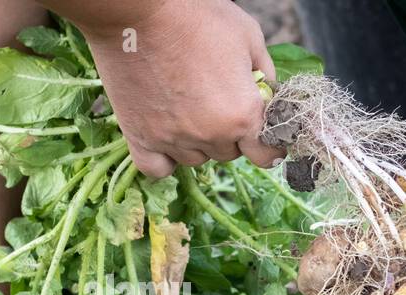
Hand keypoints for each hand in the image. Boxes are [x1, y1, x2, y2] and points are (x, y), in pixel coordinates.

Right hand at [73, 0, 283, 177]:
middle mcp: (211, 135)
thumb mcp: (248, 37)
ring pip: (196, 159)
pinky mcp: (140, 136)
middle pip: (229, 153)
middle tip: (215, 100)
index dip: (268, 145)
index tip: (262, 135)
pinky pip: (157, 168)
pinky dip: (164, 159)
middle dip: (229, 132)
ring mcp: (174, 139)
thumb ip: (266, 73)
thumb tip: (269, 93)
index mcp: (242, 115)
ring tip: (187, 107)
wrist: (135, 10)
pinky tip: (167, 138)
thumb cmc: (195, 16)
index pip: (266, 155)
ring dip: (198, 142)